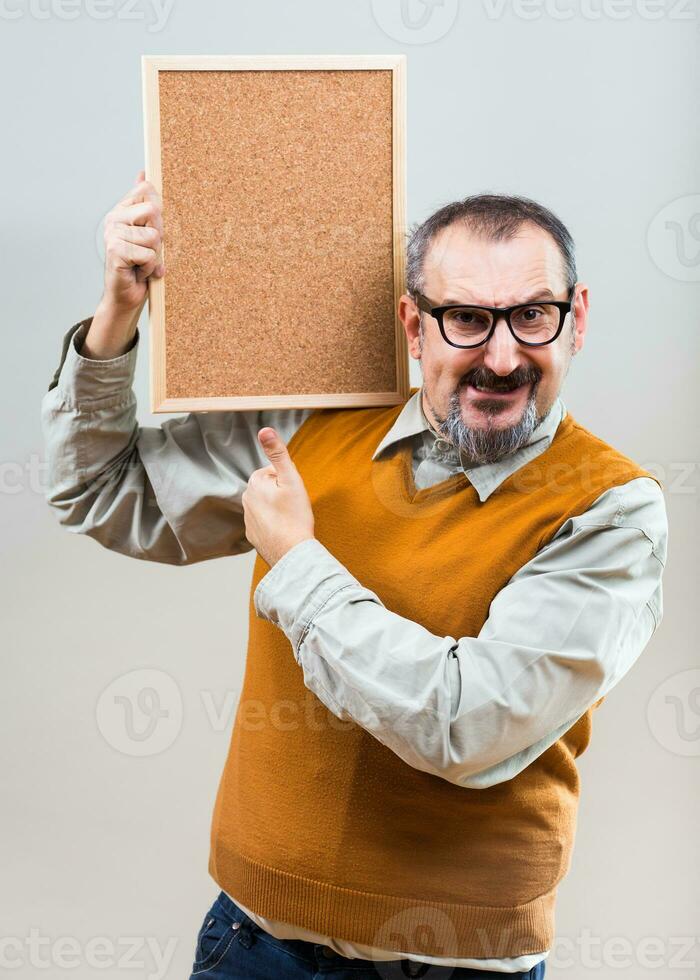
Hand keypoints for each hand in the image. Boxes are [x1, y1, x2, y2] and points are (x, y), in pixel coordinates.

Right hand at [101, 169, 164, 314]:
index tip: (151, 229)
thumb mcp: (147, 232)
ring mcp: (113, 234)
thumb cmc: (138, 265)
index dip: (158, 211)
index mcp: (122, 210)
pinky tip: (138, 272)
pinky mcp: (115, 251)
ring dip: (154, 256)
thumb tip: (143, 173)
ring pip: (154, 237)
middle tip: (148, 250)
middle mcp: (114, 219)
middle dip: (159, 235)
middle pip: (154, 211)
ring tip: (142, 263)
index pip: (147, 190)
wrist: (126, 296)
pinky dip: (149, 268)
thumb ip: (144, 204)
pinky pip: (148, 255)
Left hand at [242, 427, 315, 566]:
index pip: (274, 472)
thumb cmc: (294, 516)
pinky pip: (266, 523)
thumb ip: (278, 453)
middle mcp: (246, 500)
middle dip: (282, 494)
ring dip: (279, 509)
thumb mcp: (290, 479)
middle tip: (295, 507)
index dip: (288, 481)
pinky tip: (285, 531)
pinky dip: (275, 525)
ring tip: (291, 520)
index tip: (294, 494)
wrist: (291, 553)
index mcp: (254, 483)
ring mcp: (248, 519)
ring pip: (268, 506)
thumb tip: (264, 430)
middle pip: (270, 489)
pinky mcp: (253, 535)